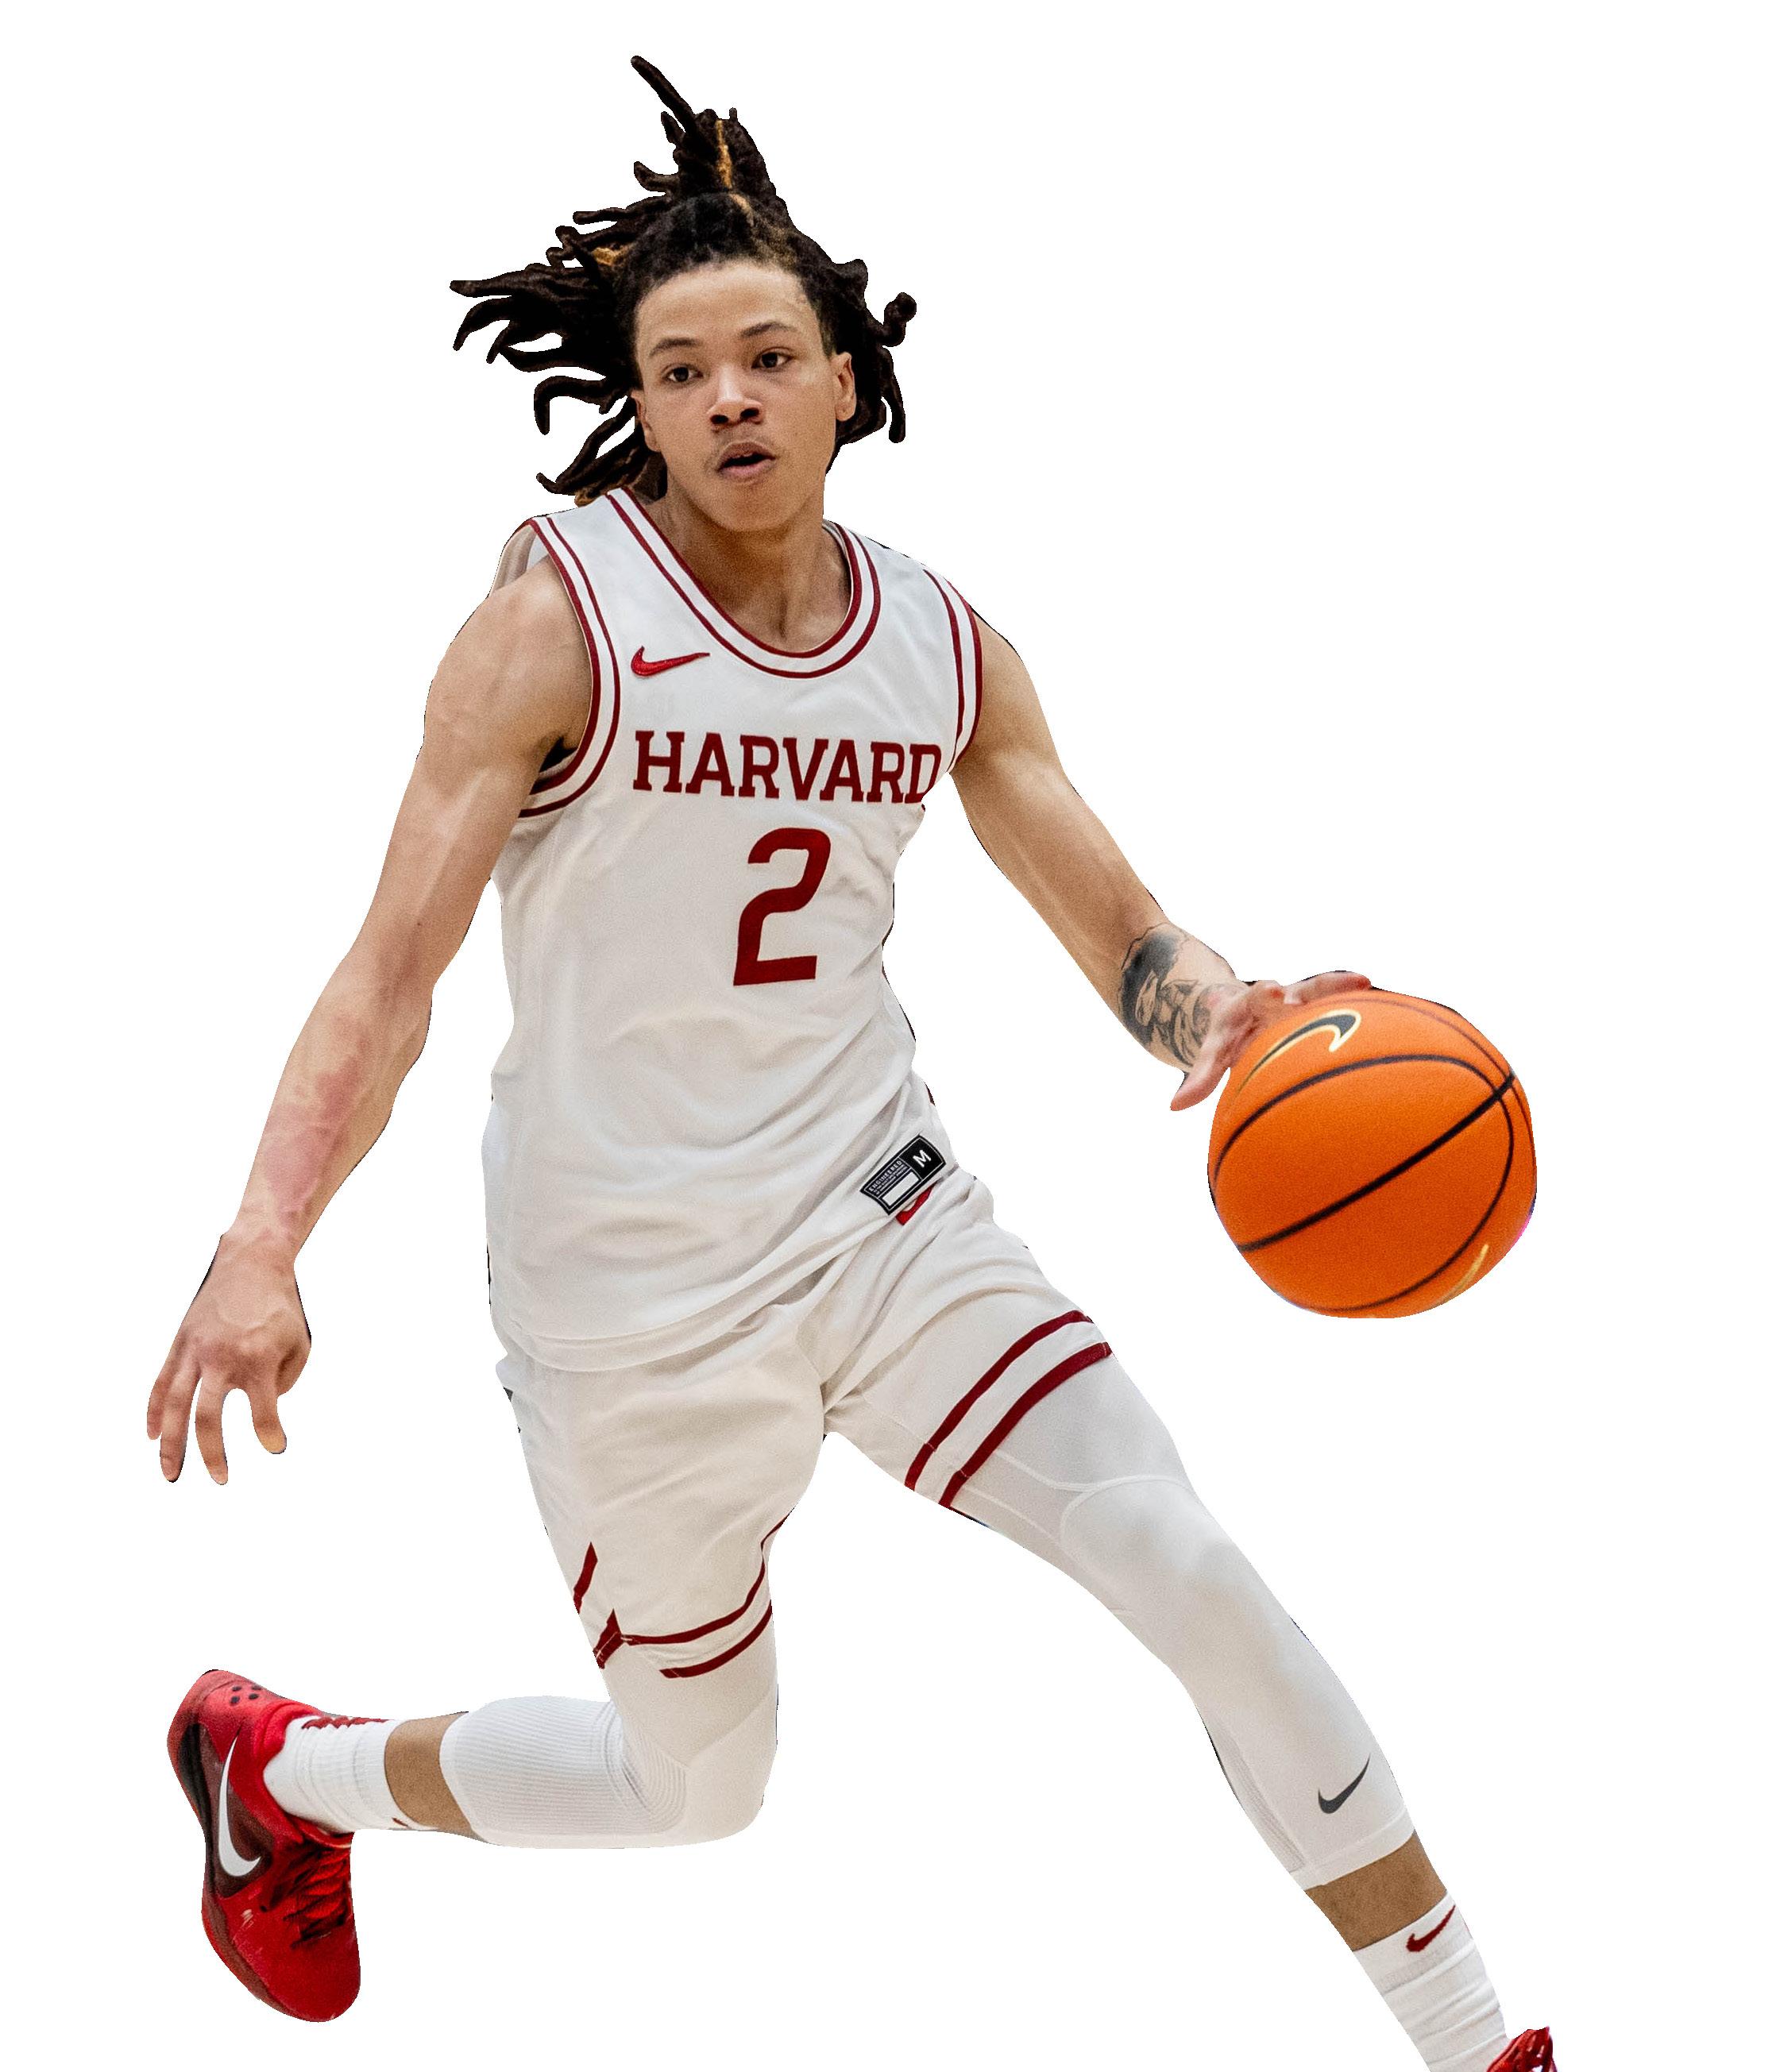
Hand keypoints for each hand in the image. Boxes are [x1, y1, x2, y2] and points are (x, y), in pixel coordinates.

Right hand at [146, 1233, 311, 1483]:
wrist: (251, 1261)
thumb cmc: (280, 1307)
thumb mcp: (299, 1343)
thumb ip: (285, 1382)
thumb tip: (265, 1408)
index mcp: (257, 1360)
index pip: (264, 1414)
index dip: (271, 1435)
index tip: (276, 1447)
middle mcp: (221, 1359)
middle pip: (208, 1418)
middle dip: (213, 1454)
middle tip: (221, 1480)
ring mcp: (195, 1351)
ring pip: (174, 1406)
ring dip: (170, 1444)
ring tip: (171, 1474)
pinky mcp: (180, 1344)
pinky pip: (160, 1383)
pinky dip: (154, 1412)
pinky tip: (152, 1436)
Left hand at [1168, 971, 1372, 1112]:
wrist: (1243, 1011)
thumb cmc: (1229, 1036)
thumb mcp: (1214, 1051)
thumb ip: (1201, 1077)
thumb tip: (1174, 1106)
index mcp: (1251, 1004)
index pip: (1255, 996)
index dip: (1264, 996)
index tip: (1271, 990)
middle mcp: (1283, 998)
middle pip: (1301, 989)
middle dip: (1316, 989)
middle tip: (1338, 987)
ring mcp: (1306, 1002)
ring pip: (1327, 992)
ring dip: (1343, 988)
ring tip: (1365, 981)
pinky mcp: (1324, 1010)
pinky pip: (1346, 1007)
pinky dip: (1364, 1009)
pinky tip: (1395, 1014)